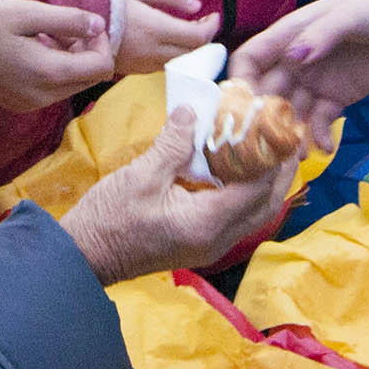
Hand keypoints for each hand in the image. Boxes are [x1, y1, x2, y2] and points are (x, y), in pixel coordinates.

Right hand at [0, 0, 113, 110]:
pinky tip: (31, 49)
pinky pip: (53, 89)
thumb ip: (68, 20)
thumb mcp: (28, 12)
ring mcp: (31, 104)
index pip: (102, 67)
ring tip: (43, 35)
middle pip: (90, 78)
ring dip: (69, 59)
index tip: (80, 22)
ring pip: (72, 84)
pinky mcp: (21, 104)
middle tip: (61, 26)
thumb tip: (100, 25)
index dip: (100, 42)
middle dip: (86, 51)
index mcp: (49, 73)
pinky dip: (53, 69)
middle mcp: (44, 97)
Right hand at [61, 107, 298, 281]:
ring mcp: (210, 246)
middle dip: (280, 171)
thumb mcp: (141, 176)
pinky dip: (247, 192)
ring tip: (269, 148)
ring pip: (255, 214)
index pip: (256, 188)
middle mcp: (217, 240)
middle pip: (266, 205)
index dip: (270, 156)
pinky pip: (238, 217)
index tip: (273, 123)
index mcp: (207, 224)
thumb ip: (173, 144)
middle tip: (284, 135)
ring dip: (266, 182)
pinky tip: (239, 169)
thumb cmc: (108, 219)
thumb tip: (192, 111)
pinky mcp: (201, 243)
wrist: (84, 257)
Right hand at [116, 0, 218, 71]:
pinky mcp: (134, 70)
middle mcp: (152, 51)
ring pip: (179, 62)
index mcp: (156, 28)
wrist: (75, 22)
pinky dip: (173, 55)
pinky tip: (168, 41)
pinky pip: (162, 66)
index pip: (197, 37)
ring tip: (187, 30)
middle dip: (203, 38)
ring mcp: (143, 64)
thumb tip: (197, 6)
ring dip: (189, 49)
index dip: (211, 27)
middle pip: (192, 54)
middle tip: (203, 22)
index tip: (214, 15)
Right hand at [231, 0, 368, 137]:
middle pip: (266, 92)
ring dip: (289, 133)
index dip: (239, 82)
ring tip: (296, 154)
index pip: (250, 59)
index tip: (238, 108)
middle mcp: (296, 61)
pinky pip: (320, 120)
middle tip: (265, 143)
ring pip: (291, 111)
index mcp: (290, 36)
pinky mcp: (339, 97)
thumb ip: (321, 37)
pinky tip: (324, 149)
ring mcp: (316, 81)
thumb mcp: (349, 16)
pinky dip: (318, 136)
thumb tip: (293, 59)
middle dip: (262, 117)